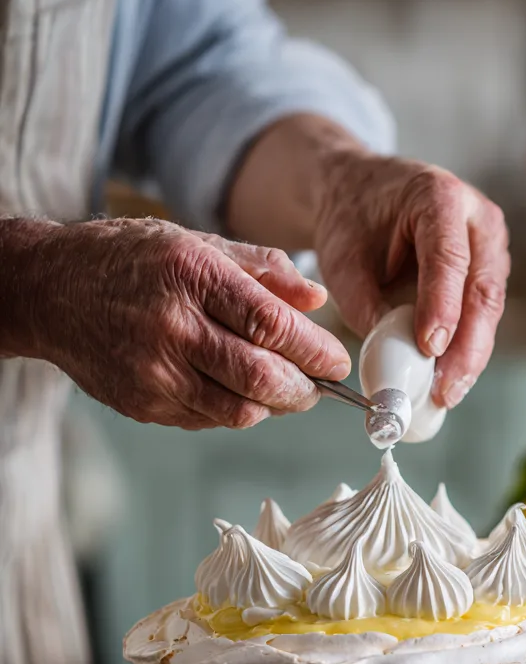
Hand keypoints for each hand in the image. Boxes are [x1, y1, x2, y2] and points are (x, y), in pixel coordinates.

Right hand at [28, 218, 349, 429]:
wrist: (49, 291)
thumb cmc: (130, 261)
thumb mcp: (197, 243)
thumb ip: (264, 269)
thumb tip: (317, 299)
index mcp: (192, 276)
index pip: (273, 326)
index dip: (317, 351)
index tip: (338, 361)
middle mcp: (173, 328)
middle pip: (263, 378)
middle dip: (306, 389)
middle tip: (319, 384)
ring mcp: (155, 372)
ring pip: (241, 411)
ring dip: (276, 406)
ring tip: (284, 388)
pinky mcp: (144, 404)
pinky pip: (210, 420)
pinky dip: (237, 410)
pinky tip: (237, 389)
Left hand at [313, 150, 509, 407]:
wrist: (360, 195)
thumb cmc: (351, 222)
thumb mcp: (343, 262)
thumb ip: (367, 308)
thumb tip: (396, 364)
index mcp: (439, 197)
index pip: (449, 258)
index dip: (443, 306)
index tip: (430, 348)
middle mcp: (477, 217)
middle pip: (483, 289)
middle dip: (467, 347)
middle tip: (446, 389)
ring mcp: (491, 246)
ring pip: (490, 308)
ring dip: (471, 355)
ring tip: (447, 393)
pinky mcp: (490, 272)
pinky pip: (484, 316)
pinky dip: (468, 349)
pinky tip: (451, 379)